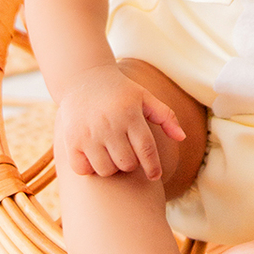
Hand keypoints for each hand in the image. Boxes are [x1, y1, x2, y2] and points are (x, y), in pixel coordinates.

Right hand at [55, 65, 185, 181]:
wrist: (83, 78)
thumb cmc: (119, 91)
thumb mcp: (144, 97)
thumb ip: (166, 116)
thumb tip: (182, 137)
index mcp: (129, 113)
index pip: (146, 150)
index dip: (153, 167)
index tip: (154, 175)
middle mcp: (109, 124)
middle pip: (127, 163)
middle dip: (131, 164)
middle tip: (128, 156)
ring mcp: (88, 132)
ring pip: (106, 170)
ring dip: (112, 167)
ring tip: (112, 156)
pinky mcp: (71, 139)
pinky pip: (83, 169)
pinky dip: (89, 168)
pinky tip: (94, 157)